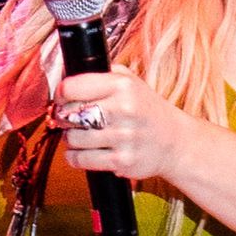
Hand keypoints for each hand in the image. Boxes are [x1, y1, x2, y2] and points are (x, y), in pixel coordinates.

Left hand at [55, 66, 182, 182]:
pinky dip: (75, 157)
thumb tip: (67, 75)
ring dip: (70, 138)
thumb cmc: (146, 110)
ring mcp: (123, 137)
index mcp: (122, 85)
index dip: (60, 94)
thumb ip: (101, 74)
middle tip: (68, 119)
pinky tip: (83, 151)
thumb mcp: (130, 81)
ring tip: (80, 135)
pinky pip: (81, 160)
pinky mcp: (122, 160)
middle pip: (69, 114)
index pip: (72, 87)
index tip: (62, 99)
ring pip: (72, 139)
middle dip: (63, 118)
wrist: (174, 142)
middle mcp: (123, 109)